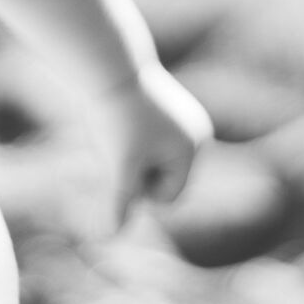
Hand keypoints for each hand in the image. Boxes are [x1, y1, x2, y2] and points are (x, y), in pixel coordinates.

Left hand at [93, 64, 211, 229]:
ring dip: (131, 155)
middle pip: (161, 179)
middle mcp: (196, 134)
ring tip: (118, 129)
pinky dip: (130, 138)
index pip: (167, 198)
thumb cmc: (114, 118)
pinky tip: (120, 118)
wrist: (107, 67)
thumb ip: (120, 201)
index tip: (123, 157)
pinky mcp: (169, 109)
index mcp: (193, 149)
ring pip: (152, 161)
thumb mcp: (117, 165)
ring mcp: (185, 119)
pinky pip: (149, 143)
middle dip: (136, 170)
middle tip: (119, 140)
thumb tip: (113, 236)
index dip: (138, 187)